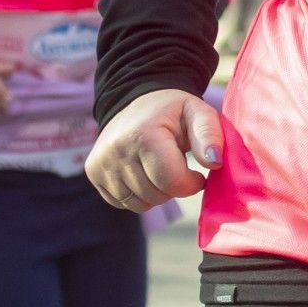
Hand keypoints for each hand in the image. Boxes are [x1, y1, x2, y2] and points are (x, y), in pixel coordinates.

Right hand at [85, 88, 223, 211]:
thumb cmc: (175, 111)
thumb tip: (214, 162)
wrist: (138, 102)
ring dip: (157, 193)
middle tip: (179, 168)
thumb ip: (210, 136)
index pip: (172, 181)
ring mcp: (100, 162)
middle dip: (175, 187)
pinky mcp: (93, 172)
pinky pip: (121, 203)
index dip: (192, 184)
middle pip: (156, 194)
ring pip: (139, 203)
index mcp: (144, 135)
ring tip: (162, 170)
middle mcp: (116, 150)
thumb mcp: (199, 113)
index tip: (197, 174)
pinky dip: (138, 195)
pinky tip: (145, 175)